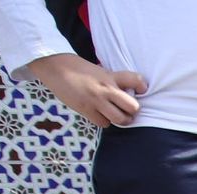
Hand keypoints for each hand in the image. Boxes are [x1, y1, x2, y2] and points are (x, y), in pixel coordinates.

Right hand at [27, 53, 144, 126]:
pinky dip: (104, 121)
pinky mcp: (86, 110)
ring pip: (120, 119)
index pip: (136, 80)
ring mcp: (96, 100)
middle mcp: (106, 89)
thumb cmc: (79, 69)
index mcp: (111, 76)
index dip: (141, 86)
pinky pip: (103, 123)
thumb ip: (114, 80)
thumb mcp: (100, 70)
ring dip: (121, 119)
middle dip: (132, 111)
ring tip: (116, 114)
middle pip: (133, 107)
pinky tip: (99, 114)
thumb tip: (128, 92)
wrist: (55, 67)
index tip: (140, 89)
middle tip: (127, 109)